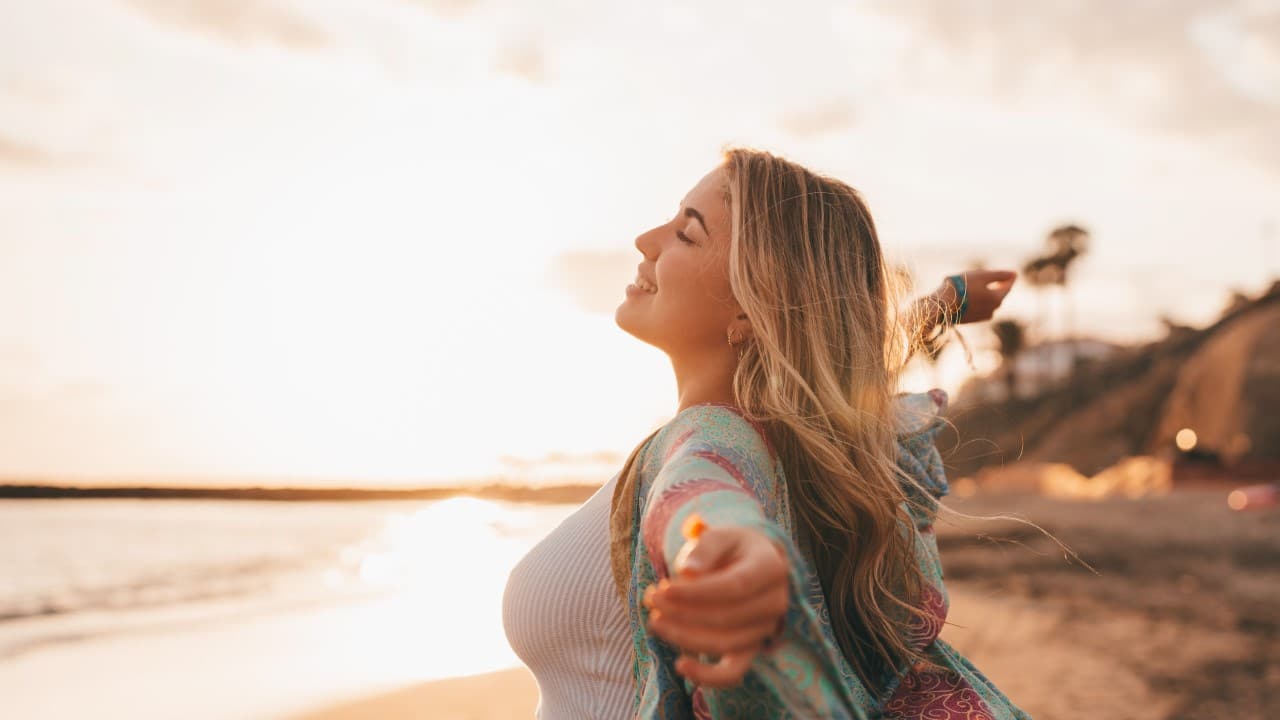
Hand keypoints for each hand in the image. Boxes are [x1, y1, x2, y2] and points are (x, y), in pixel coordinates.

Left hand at [642, 525, 789, 688]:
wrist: (747, 564)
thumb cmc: (729, 548)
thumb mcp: (718, 536)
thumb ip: (704, 548)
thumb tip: (688, 572)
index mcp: (771, 568)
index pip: (734, 586)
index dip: (697, 592)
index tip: (664, 588)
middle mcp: (775, 602)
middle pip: (727, 617)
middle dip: (683, 612)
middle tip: (651, 599)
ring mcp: (765, 629)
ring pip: (725, 643)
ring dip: (685, 636)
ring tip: (655, 620)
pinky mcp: (751, 649)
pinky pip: (733, 672)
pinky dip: (708, 676)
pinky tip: (680, 665)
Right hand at [937, 270, 1016, 323]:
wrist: (940, 305)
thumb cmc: (961, 287)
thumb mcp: (981, 276)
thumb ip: (999, 275)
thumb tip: (1014, 274)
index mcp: (997, 299)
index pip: (1008, 286)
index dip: (1009, 278)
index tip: (1011, 272)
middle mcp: (992, 310)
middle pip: (998, 295)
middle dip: (996, 286)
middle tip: (992, 278)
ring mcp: (982, 317)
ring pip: (988, 302)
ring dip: (985, 294)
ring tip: (975, 286)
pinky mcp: (971, 320)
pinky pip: (979, 308)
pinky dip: (977, 300)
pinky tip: (967, 295)